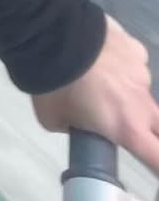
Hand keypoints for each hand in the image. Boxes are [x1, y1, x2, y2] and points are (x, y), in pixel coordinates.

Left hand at [33, 15, 158, 172]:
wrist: (51, 36)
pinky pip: (133, 63)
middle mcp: (142, 103)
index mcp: (127, 128)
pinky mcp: (135, 47)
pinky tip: (99, 56)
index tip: (152, 163)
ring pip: (141, 91)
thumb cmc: (53, 85)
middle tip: (127, 126)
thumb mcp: (54, 120)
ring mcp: (142, 72)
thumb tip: (76, 120)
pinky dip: (121, 64)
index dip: (157, 164)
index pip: (158, 159)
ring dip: (126, 92)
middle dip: (149, 132)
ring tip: (97, 81)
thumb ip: (75, 127)